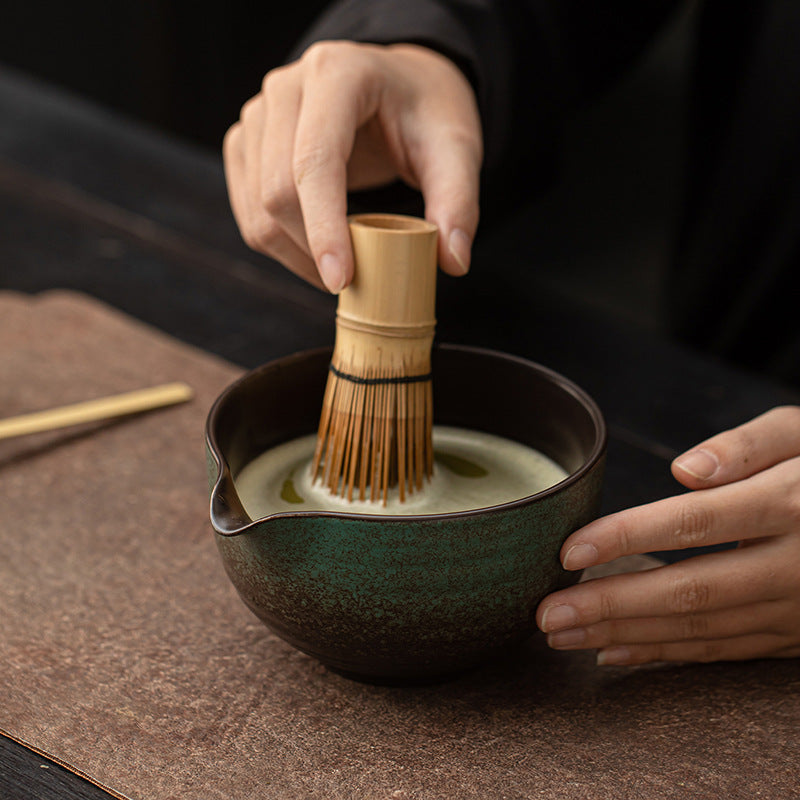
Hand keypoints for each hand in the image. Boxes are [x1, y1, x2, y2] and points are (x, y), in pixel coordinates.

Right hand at [223, 41, 482, 292]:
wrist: (397, 86)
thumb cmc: (425, 113)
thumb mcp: (456, 148)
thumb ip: (459, 202)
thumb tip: (453, 262)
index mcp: (338, 74)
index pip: (315, 162)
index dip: (324, 228)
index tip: (341, 281)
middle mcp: (286, 88)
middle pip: (278, 191)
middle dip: (313, 251)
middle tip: (356, 283)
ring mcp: (258, 115)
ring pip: (257, 210)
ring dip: (295, 256)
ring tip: (342, 271)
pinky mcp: (246, 144)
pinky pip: (248, 213)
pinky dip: (280, 246)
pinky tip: (317, 253)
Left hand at [537, 406, 799, 664]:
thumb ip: (747, 445)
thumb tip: (683, 471)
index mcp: (795, 503)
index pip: (697, 522)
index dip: (630, 537)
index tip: (569, 550)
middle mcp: (799, 564)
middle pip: (693, 590)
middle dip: (613, 605)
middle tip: (546, 614)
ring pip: (704, 630)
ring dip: (628, 636)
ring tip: (563, 636)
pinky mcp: (799, 637)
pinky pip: (728, 652)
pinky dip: (670, 656)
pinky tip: (617, 653)